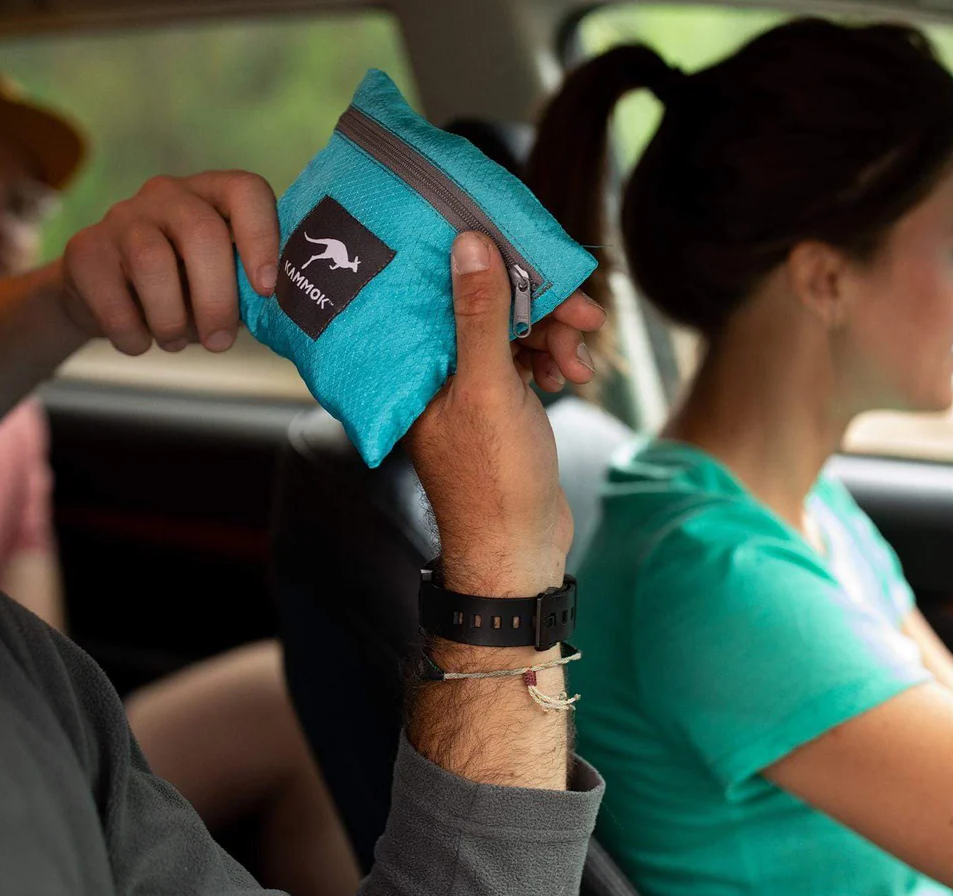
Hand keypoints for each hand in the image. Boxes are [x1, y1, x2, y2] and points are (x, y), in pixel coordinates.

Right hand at [61, 171, 279, 354]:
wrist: (104, 295)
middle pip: (201, 233)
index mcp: (212, 194)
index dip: (262, 237)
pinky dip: (133, 333)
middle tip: (219, 341)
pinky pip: (112, 296)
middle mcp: (167, 194)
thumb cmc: (181, 290)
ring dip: (170, 319)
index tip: (267, 288)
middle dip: (216, 298)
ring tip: (174, 341)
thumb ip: (247, 289)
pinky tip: (140, 341)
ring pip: (152, 262)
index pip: (245, 191)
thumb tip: (280, 316)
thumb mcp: (219, 284)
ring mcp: (122, 217)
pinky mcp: (85, 249)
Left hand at [407, 232, 605, 596]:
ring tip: (578, 360)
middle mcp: (435, 369)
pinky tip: (569, 376)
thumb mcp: (488, 387)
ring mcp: (468, 385)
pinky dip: (551, 359)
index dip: (488, 261)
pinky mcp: (497, 400)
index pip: (444, 287)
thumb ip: (479, 316)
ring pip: (514, 330)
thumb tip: (468, 244)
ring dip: (554, 335)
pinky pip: (525, 357)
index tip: (534, 251)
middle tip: (584, 313)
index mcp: (416, 363)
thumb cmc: (493, 477)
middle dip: (540, 305)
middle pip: (487, 305)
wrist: (519, 546)